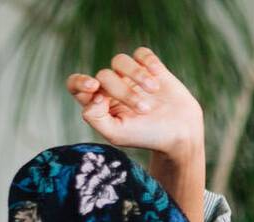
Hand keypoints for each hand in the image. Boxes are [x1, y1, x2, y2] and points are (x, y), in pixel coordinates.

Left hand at [66, 47, 203, 160]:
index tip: (93, 86)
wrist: (178, 131)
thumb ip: (96, 117)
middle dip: (123, 92)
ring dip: (137, 75)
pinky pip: (141, 53)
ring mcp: (129, 76)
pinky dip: (148, 63)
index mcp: (97, 104)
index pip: (75, 85)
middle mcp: (110, 87)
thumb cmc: (145, 136)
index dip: (79, 81)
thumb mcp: (116, 134)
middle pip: (104, 75)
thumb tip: (94, 95)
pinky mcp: (149, 67)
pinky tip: (159, 79)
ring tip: (153, 92)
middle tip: (144, 109)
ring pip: (120, 60)